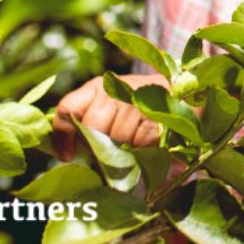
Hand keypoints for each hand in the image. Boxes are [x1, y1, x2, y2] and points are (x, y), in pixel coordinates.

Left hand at [51, 73, 167, 160]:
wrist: (180, 92)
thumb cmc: (137, 106)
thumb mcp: (109, 107)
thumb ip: (86, 124)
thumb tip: (63, 154)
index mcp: (97, 88)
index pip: (67, 109)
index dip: (62, 135)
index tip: (66, 156)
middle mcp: (114, 91)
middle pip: (92, 128)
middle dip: (98, 145)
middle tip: (112, 149)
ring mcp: (136, 102)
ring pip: (116, 138)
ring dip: (123, 149)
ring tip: (133, 144)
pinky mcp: (155, 117)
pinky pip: (139, 144)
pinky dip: (142, 151)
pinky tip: (148, 144)